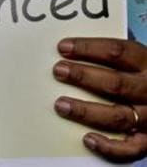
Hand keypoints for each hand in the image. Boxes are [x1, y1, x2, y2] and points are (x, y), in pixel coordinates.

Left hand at [53, 38, 146, 161]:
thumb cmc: (143, 77)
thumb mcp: (137, 61)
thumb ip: (114, 56)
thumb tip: (74, 48)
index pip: (118, 51)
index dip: (88, 48)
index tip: (63, 47)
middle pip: (116, 84)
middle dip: (84, 76)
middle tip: (59, 71)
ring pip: (118, 116)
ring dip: (86, 111)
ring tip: (61, 105)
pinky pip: (130, 148)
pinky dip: (109, 146)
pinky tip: (87, 139)